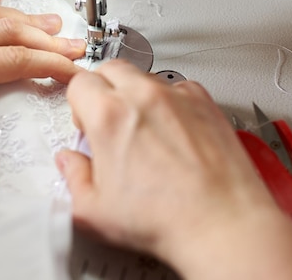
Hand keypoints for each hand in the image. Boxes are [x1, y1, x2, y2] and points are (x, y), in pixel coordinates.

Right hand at [57, 60, 291, 278]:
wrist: (221, 223)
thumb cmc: (166, 218)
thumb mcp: (95, 211)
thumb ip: (73, 179)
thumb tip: (70, 163)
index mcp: (108, 116)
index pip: (80, 82)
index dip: (78, 103)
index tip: (85, 122)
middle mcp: (143, 96)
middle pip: (111, 69)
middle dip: (104, 90)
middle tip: (109, 119)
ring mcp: (176, 95)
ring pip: (145, 76)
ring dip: (137, 95)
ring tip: (143, 128)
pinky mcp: (204, 101)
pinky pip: (179, 87)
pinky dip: (171, 100)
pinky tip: (173, 129)